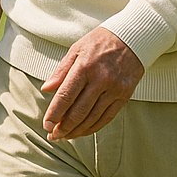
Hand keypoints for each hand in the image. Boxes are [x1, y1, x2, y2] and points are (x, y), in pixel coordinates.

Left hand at [41, 26, 143, 140]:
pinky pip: (107, 117)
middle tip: (53, 135)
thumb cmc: (98, 43)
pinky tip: (83, 131)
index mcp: (84, 67)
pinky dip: (94, 127)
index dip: (55, 113)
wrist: (131, 39)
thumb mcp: (75, 49)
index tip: (46, 125)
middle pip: (79, 110)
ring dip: (78, 130)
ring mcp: (114, 90)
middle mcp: (100, 80)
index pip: (66, 95)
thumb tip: (46, 89)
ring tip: (65, 136)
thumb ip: (61, 71)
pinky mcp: (125, 96)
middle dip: (64, 126)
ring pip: (93, 117)